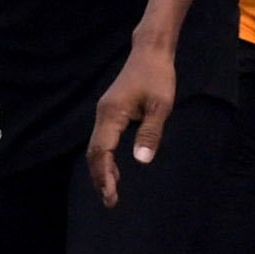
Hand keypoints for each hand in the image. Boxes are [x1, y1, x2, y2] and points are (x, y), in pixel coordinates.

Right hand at [86, 35, 181, 201]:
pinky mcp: (110, 112)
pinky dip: (105, 158)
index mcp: (112, 114)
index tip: (111, 195)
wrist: (150, 52)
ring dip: (101, 170)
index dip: (105, 175)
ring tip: (111, 191)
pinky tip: (115, 170)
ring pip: (96, 147)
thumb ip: (150, 133)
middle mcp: (103, 115)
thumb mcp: (160, 106)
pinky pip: (102, 140)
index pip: (102, 151)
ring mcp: (104, 113)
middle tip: (110, 201)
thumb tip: (141, 160)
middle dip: (100, 178)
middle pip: (94, 153)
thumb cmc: (158, 76)